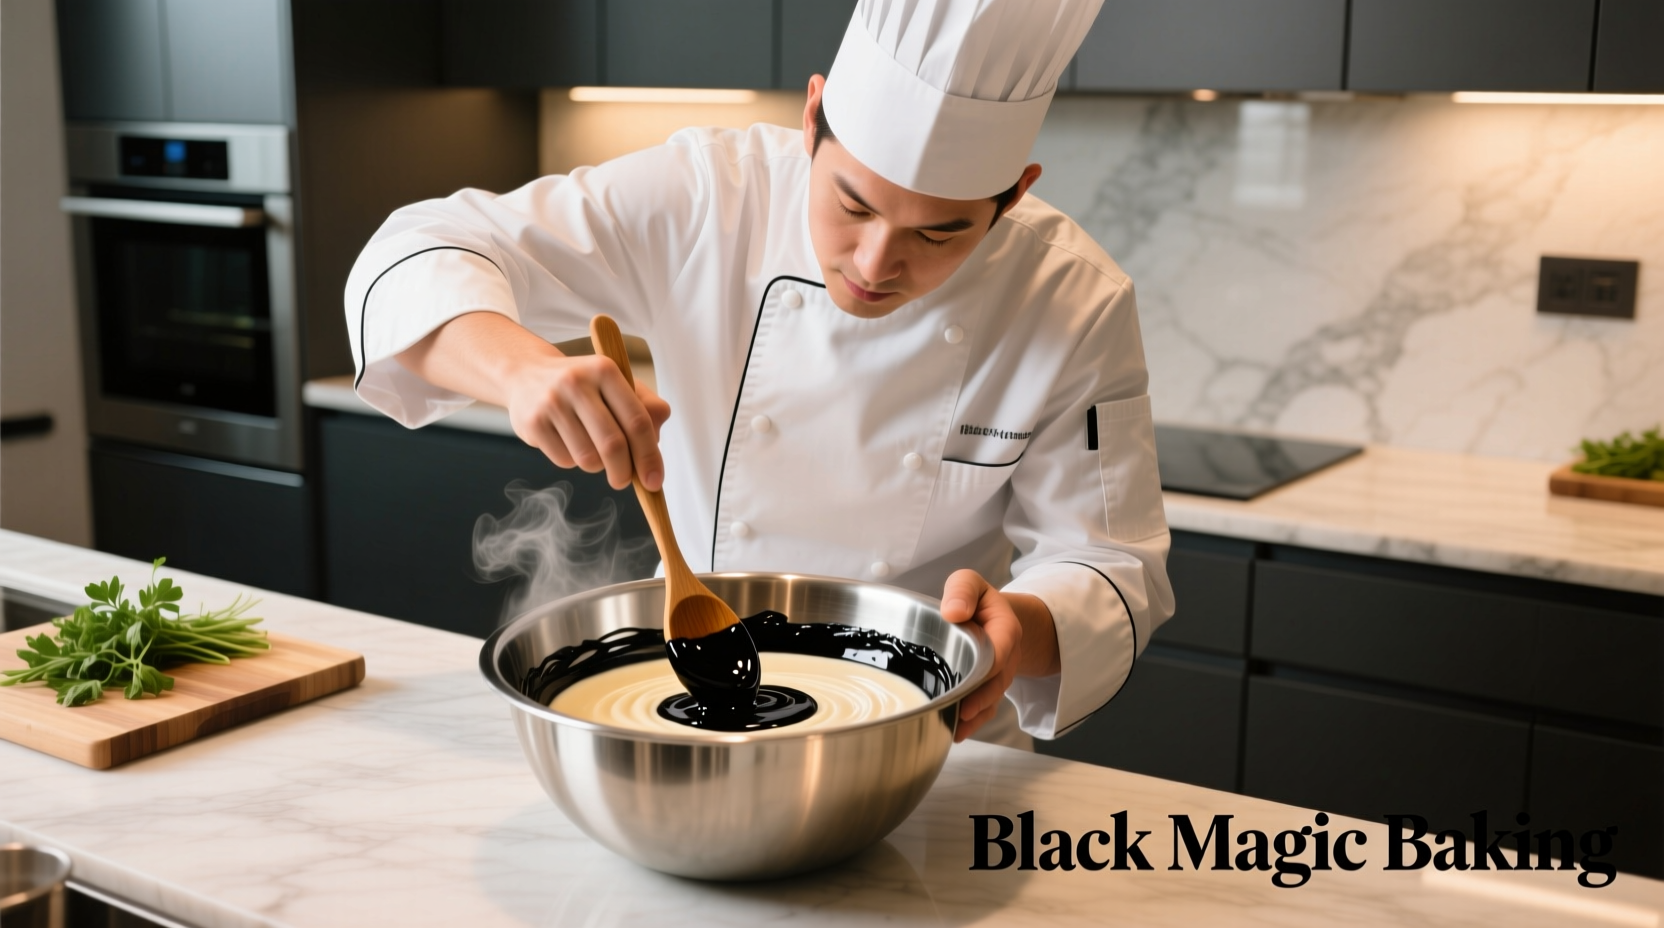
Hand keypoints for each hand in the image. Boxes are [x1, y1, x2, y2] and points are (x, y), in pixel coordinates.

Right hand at [503, 352, 671, 490]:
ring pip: (588, 458)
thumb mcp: (615, 384)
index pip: (637, 421)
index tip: (654, 480)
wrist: (526, 374)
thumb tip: (657, 439)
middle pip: (613, 444)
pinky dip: (572, 461)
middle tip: (623, 480)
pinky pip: (564, 460)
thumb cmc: (583, 386)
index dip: (649, 456)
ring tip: (591, 449)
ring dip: (597, 465)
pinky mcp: (532, 422)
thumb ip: (645, 406)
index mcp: (605, 370)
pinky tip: (567, 441)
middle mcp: (577, 382)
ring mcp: (552, 402)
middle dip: (624, 472)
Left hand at [939, 570, 1058, 742]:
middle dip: (981, 699)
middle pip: (997, 682)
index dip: (988, 667)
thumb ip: (962, 590)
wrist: (986, 616)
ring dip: (975, 716)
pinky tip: (956, 733)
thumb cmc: (974, 601)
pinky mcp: (986, 689)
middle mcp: (1005, 657)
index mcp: (1004, 630)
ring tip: (955, 728)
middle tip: (962, 712)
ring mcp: (997, 676)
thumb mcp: (968, 583)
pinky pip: (985, 709)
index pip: (1000, 651)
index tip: (972, 679)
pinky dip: (973, 723)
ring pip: (991, 699)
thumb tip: (953, 612)